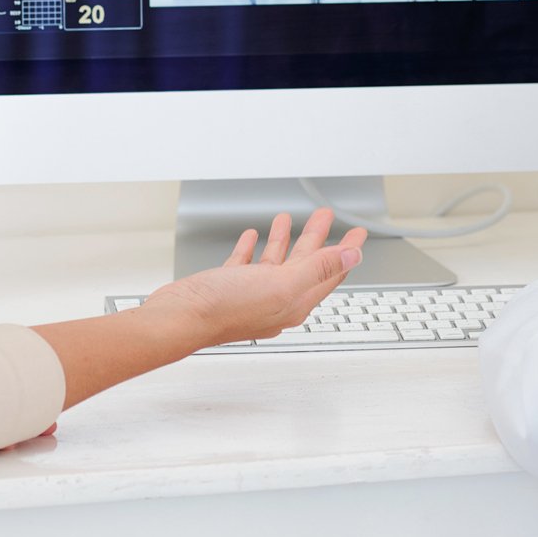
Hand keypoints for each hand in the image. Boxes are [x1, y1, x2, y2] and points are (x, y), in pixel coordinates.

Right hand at [142, 208, 366, 347]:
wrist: (179, 319)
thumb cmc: (225, 308)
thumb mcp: (282, 283)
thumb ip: (319, 268)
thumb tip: (353, 256)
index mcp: (295, 301)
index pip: (331, 273)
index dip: (347, 250)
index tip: (358, 232)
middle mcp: (276, 300)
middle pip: (305, 264)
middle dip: (317, 238)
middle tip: (325, 217)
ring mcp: (251, 295)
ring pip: (275, 263)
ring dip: (285, 240)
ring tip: (288, 219)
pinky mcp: (227, 288)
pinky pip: (246, 265)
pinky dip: (252, 249)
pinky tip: (252, 237)